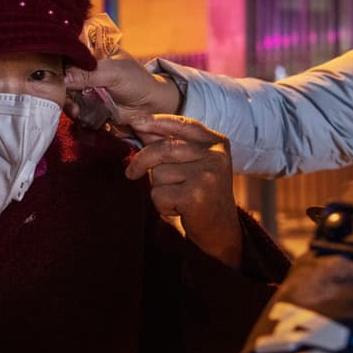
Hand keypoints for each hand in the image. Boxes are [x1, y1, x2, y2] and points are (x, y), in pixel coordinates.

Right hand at [65, 49, 180, 122]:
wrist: (151, 107)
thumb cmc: (137, 82)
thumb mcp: (114, 73)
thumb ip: (88, 74)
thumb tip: (63, 77)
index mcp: (90, 54)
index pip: (66, 55)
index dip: (56, 63)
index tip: (52, 74)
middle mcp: (84, 70)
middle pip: (61, 77)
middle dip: (61, 89)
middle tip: (66, 99)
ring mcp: (85, 89)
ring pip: (66, 95)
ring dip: (68, 104)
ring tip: (76, 111)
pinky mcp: (88, 106)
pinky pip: (74, 109)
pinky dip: (76, 114)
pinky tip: (80, 116)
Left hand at [125, 115, 241, 264]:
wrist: (221, 231)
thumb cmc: (202, 195)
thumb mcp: (194, 164)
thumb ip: (171, 144)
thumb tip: (139, 124)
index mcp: (216, 143)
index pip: (182, 124)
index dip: (156, 122)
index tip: (135, 122)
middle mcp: (214, 156)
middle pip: (164, 148)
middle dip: (142, 160)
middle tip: (131, 172)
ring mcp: (206, 175)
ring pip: (158, 173)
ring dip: (159, 189)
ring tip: (177, 197)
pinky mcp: (195, 196)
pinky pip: (158, 194)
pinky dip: (161, 205)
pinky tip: (179, 209)